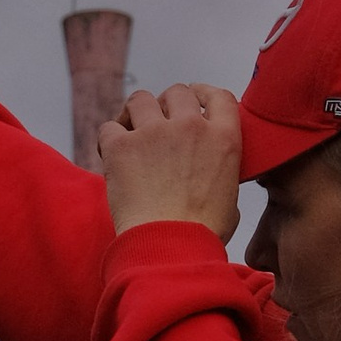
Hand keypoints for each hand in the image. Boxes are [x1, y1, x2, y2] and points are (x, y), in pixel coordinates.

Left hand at [99, 82, 243, 238]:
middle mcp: (190, 126)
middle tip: (158, 124)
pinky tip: (112, 154)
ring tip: (131, 132)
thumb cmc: (201, 234)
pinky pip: (109, 127)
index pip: (218, 96)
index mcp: (223, 138)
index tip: (193, 99)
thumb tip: (214, 178)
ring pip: (140, 100)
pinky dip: (109, 139)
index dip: (202, 93)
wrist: (170, 247)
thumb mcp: (230, 200)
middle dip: (166, 105)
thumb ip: (222, 175)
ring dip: (135, 113)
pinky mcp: (122, 146)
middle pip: (176, 92)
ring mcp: (154, 133)